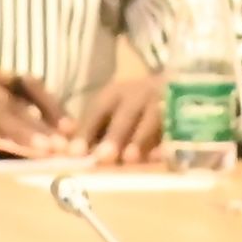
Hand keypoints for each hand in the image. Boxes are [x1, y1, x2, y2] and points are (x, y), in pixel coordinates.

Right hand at [0, 66, 72, 149]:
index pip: (25, 83)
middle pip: (20, 102)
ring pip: (4, 118)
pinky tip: (18, 157)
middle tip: (70, 146)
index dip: (50, 104)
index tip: (68, 125)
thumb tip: (18, 134)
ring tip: (52, 154)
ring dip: (30, 137)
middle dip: (48, 126)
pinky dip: (3, 144)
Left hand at [56, 68, 171, 164]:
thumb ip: (88, 128)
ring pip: (152, 119)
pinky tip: (161, 156)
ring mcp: (164, 102)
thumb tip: (58, 144)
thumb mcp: (111, 110)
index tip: (74, 152)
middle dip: (114, 136)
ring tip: (130, 159)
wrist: (180, 82)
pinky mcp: (183, 112)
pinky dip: (168, 142)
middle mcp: (140, 94)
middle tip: (103, 157)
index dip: (85, 132)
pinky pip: (176, 127)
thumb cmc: (135, 105)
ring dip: (140, 140)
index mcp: (115, 94)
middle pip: (125, 115)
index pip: (97, 111)